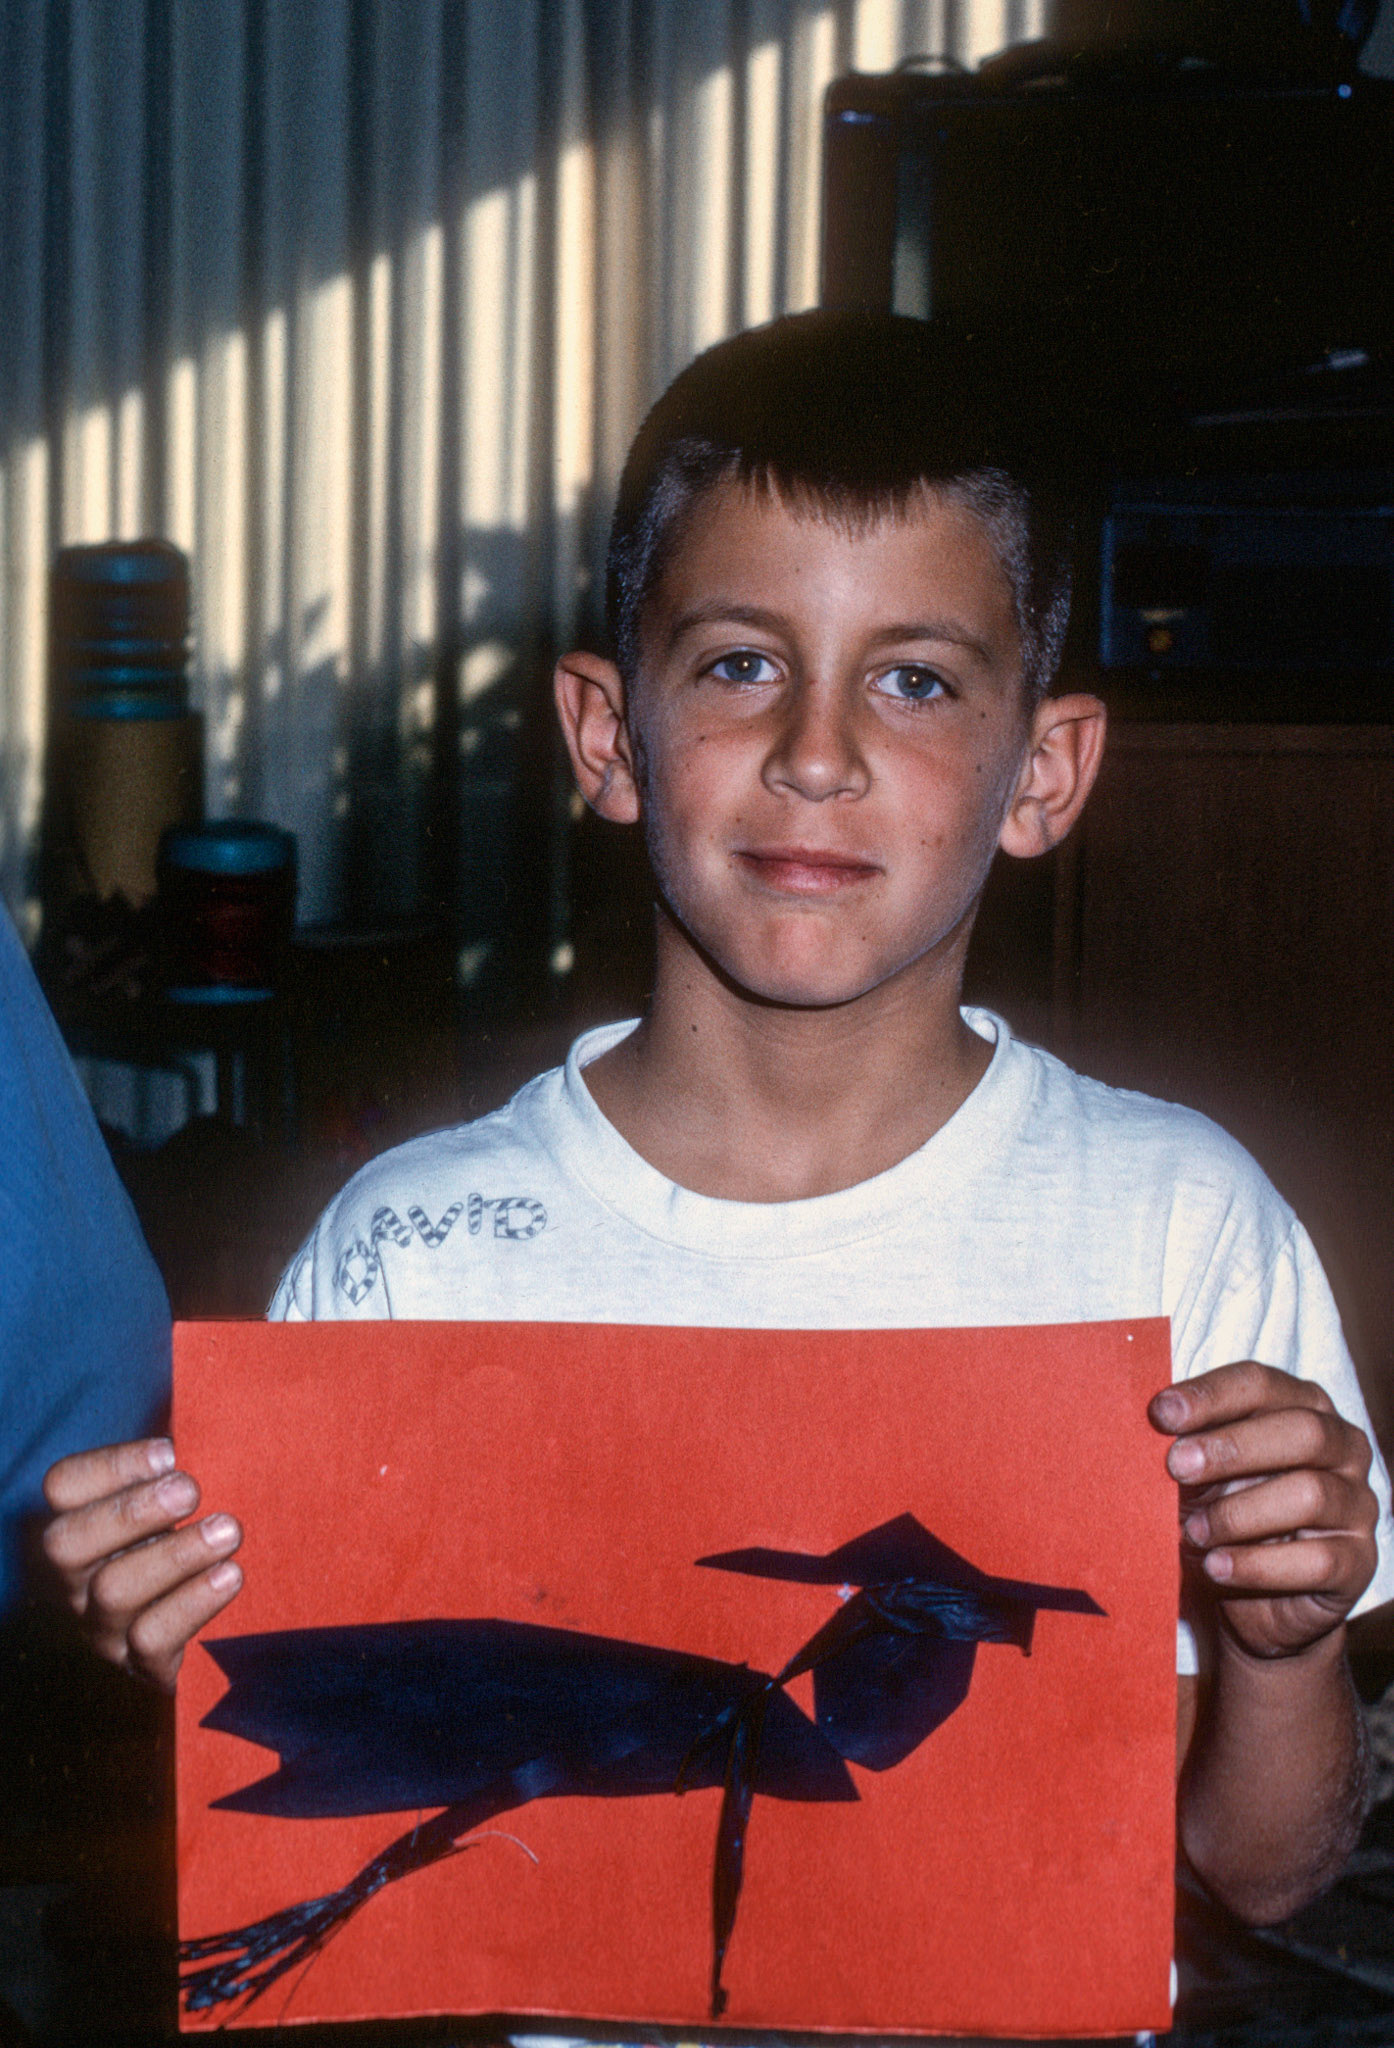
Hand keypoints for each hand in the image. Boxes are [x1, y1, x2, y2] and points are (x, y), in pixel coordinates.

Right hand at [42, 1437, 242, 1690]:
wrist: (200, 1639)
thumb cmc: (184, 1548)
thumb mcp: (168, 1506)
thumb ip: (172, 1471)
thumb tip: (208, 1423)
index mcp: (79, 1526)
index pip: (62, 1488)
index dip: (109, 1467)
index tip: (169, 1454)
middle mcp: (76, 1580)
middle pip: (66, 1544)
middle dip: (130, 1512)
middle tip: (191, 1490)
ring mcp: (103, 1628)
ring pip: (113, 1591)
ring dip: (175, 1554)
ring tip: (228, 1530)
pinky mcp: (140, 1668)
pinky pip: (152, 1640)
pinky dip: (193, 1603)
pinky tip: (230, 1575)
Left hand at [1149, 1361, 1376, 1660]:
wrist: (1254, 1597)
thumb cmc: (1224, 1510)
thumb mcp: (1202, 1473)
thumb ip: (1188, 1445)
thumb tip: (1155, 1422)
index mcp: (1304, 1406)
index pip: (1262, 1383)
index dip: (1212, 1395)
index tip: (1161, 1413)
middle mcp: (1343, 1447)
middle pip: (1302, 1430)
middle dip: (1232, 1447)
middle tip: (1176, 1466)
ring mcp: (1358, 1504)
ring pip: (1310, 1494)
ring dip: (1239, 1513)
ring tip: (1192, 1531)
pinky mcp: (1358, 1562)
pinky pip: (1316, 1560)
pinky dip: (1258, 1564)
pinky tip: (1216, 1565)